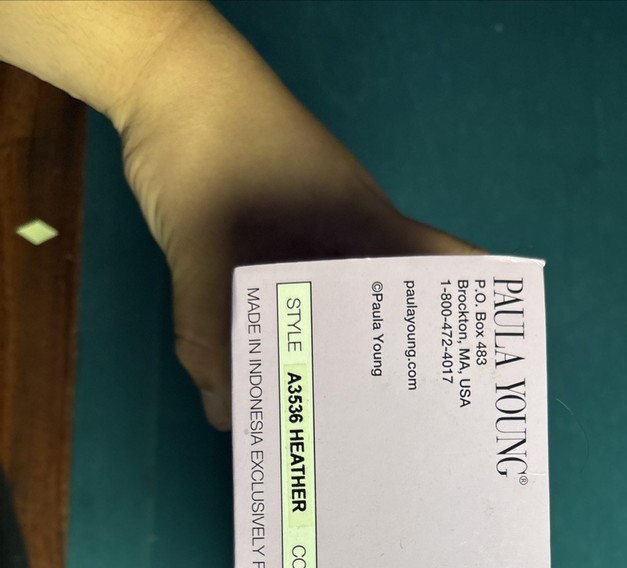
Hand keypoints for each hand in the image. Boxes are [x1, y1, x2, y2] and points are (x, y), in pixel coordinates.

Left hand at [115, 8, 484, 429]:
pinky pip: (289, 298)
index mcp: (364, 225)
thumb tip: (226, 417)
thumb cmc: (208, 152)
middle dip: (388, 360)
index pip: (439, 264)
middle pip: (386, 302)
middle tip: (384, 424)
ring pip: (335, 306)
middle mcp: (349, 234)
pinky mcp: (273, 239)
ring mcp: (313, 234)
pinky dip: (282, 333)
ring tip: (328, 414)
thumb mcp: (201, 246)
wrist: (163, 83)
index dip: (458, 315)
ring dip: (330, 351)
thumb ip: (206, 332)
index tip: (462, 374)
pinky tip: (269, 375)